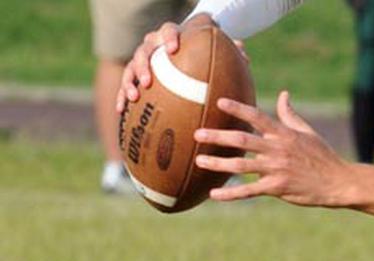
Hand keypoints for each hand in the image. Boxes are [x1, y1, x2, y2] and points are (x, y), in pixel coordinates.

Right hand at [116, 13, 247, 112]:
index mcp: (171, 35)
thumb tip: (245, 57)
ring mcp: (142, 59)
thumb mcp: (216, 50)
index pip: (168, 30)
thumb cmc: (203, 52)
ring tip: (134, 97)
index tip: (174, 49)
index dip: (169, 37)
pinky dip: (122, 96)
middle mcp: (153, 45)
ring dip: (129, 82)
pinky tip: (121, 111)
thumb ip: (229, 51)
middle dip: (143, 64)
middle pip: (144, 50)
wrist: (184, 51)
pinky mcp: (135, 74)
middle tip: (148, 80)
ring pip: (130, 66)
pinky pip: (125, 85)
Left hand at [195, 91, 353, 206]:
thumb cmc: (323, 156)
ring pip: (241, 165)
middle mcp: (278, 149)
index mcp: (284, 134)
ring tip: (199, 160)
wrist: (339, 182)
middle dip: (218, 137)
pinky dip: (231, 193)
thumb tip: (283, 94)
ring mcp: (277, 169)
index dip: (238, 109)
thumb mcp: (308, 132)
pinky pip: (250, 191)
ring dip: (218, 163)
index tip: (219, 102)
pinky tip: (214, 195)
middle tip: (197, 133)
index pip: (257, 117)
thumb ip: (290, 115)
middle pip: (242, 140)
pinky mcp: (278, 188)